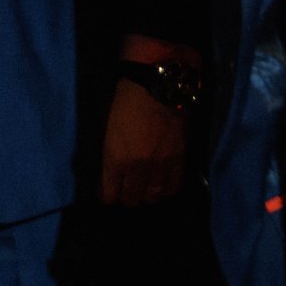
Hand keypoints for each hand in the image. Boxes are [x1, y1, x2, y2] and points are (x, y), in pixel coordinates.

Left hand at [100, 79, 187, 205]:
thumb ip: (108, 154)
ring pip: (153, 197)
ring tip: (144, 189)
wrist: (157, 85)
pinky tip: (163, 185)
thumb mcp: (106, 129)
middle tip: (126, 190)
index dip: (106, 195)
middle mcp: (137, 168)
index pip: (108, 195)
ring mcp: (160, 166)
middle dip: (126, 197)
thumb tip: (109, 171)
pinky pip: (174, 187)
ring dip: (147, 195)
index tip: (107, 191)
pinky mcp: (179, 160)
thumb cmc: (125, 101)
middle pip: (131, 199)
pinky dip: (167, 190)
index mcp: (115, 159)